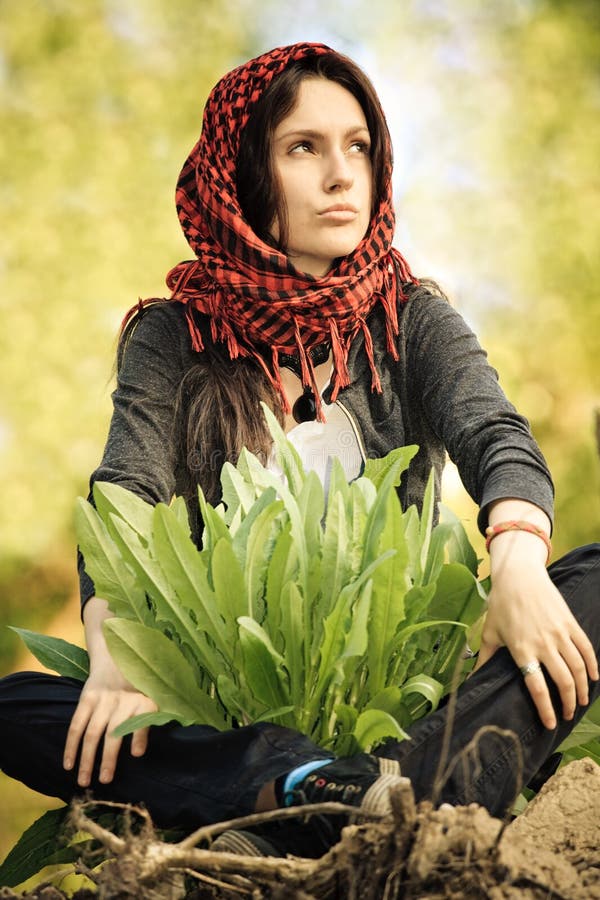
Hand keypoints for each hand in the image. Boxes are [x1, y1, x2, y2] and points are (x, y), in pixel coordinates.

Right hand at [63, 595, 157, 786]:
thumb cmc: (143, 679)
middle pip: (113, 732)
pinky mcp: (87, 697)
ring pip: (92, 732)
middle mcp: (123, 699)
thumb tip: (178, 728)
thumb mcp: (159, 691)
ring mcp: (103, 698)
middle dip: (108, 758)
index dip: (140, 735)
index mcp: (145, 698)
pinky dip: (71, 745)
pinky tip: (68, 764)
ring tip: (84, 782)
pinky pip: (76, 724)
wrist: (118, 649)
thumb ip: (164, 711)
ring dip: (87, 759)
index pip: (142, 718)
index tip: (138, 754)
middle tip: (105, 781)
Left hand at [474, 548, 597, 728]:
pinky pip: (586, 649)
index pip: (537, 687)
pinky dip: (593, 665)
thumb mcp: (489, 632)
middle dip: (569, 703)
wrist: (518, 575)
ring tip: (581, 701)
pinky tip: (593, 678)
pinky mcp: (570, 623)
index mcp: (522, 650)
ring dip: (582, 689)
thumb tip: (471, 680)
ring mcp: (559, 633)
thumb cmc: (501, 604)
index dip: (546, 709)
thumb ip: (483, 659)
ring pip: (578, 668)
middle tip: (568, 715)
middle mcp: (543, 644)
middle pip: (563, 682)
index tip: (552, 724)